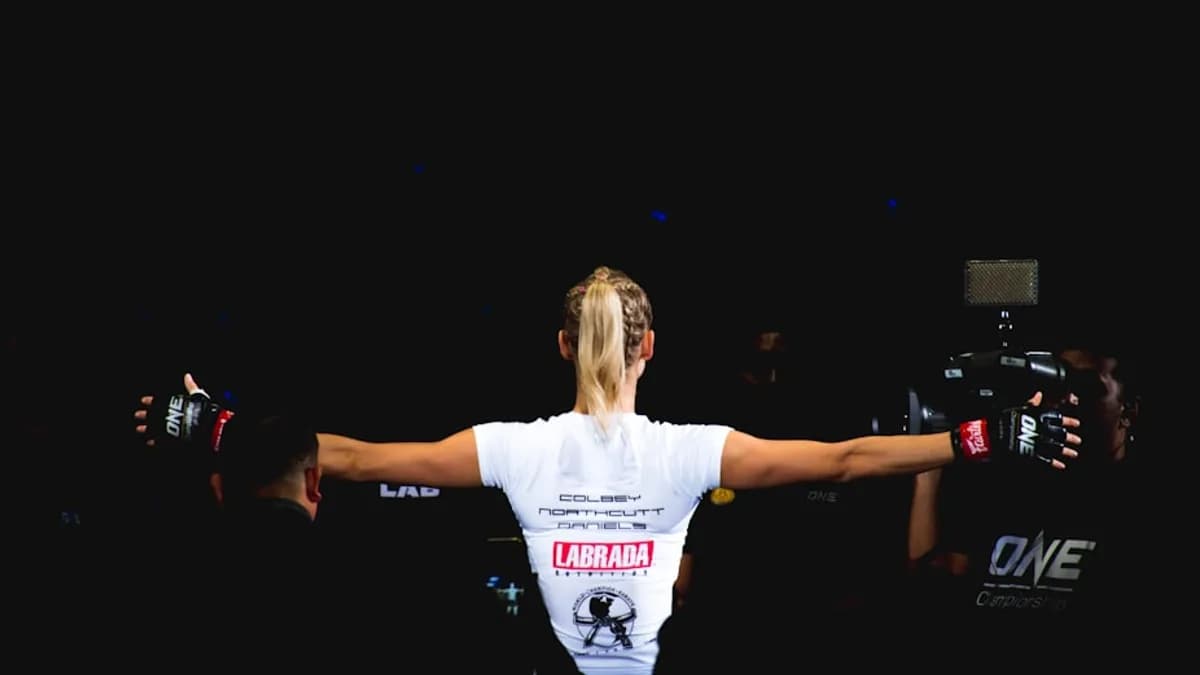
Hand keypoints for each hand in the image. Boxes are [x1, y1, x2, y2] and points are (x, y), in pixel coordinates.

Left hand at [134, 373, 234, 450]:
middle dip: (144, 415)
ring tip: (140, 430)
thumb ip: (191, 386)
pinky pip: (159, 441)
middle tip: (138, 415)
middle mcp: (166, 416)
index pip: (156, 401)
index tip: (143, 401)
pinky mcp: (170, 440)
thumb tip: (187, 376)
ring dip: (145, 429)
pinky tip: (150, 442)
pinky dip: (154, 442)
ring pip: (152, 428)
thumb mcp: (198, 395)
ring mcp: (167, 429)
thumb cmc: (204, 410)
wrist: (210, 427)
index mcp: (171, 404)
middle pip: (151, 415)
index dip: (149, 401)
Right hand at [952, 391, 1081, 469]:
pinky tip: (1060, 465)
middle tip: (1077, 440)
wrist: (985, 436)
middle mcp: (1038, 430)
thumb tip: (1039, 395)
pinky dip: (1053, 463)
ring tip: (1073, 454)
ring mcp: (1035, 443)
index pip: (1057, 418)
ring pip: (1055, 448)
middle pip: (1059, 434)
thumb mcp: (1013, 408)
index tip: (1076, 423)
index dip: (1068, 421)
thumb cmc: (997, 421)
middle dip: (1070, 438)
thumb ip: (1029, 403)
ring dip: (1066, 451)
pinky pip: (1045, 460)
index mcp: (1035, 417)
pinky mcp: (1029, 455)